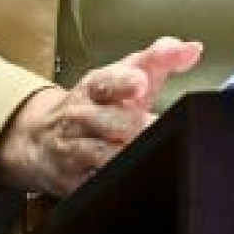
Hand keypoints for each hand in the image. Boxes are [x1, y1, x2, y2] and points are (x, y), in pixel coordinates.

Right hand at [0, 36, 202, 197]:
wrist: (42, 137)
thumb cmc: (99, 103)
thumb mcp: (124, 74)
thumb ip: (160, 58)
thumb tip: (192, 49)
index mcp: (94, 87)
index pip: (107, 81)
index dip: (125, 82)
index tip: (141, 84)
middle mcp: (79, 116)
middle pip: (107, 121)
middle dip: (132, 125)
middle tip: (153, 126)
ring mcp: (72, 149)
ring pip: (99, 154)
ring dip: (123, 153)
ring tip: (144, 150)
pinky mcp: (70, 181)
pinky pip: (91, 184)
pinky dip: (111, 181)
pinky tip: (128, 175)